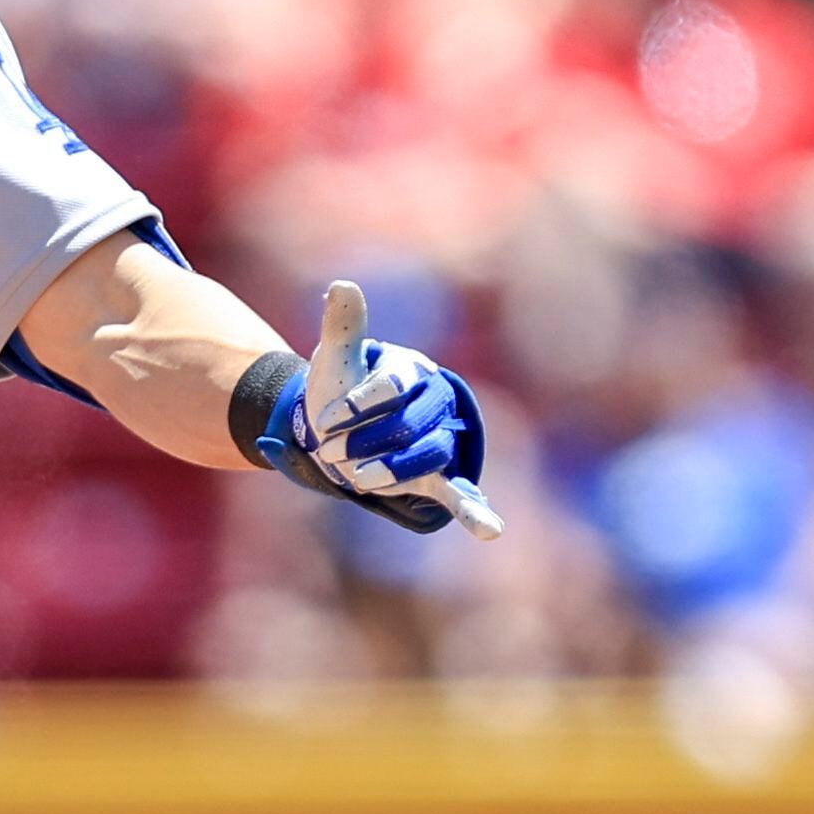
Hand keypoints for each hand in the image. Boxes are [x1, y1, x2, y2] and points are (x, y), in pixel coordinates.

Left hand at [276, 282, 504, 538]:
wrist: (335, 428)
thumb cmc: (339, 386)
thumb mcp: (335, 357)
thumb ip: (343, 325)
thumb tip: (341, 285)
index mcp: (409, 371)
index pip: (392, 386)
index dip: (356, 405)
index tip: (323, 420)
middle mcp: (430, 404)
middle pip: (411, 425)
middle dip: (367, 440)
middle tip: (330, 452)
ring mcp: (436, 440)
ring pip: (428, 456)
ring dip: (393, 470)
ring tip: (357, 479)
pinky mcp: (434, 476)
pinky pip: (459, 492)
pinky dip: (473, 510)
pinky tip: (489, 528)